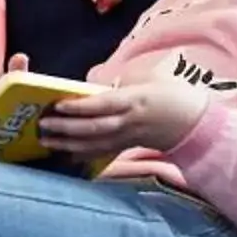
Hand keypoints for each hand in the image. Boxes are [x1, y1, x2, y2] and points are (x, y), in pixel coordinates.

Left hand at [36, 73, 213, 158]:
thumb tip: (91, 87)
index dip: (81, 106)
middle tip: (44, 124)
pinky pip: (102, 152)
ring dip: (69, 142)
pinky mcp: (127, 146)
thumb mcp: (146, 82)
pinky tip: (64, 153)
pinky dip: (82, 154)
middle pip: (95, 126)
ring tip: (46, 139)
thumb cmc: (168, 94)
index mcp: (135, 99)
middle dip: (67, 127)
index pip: (104, 104)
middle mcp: (130, 121)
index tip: (59, 104)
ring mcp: (128, 136)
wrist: (193, 121)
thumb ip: (119, 86)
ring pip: (95, 143)